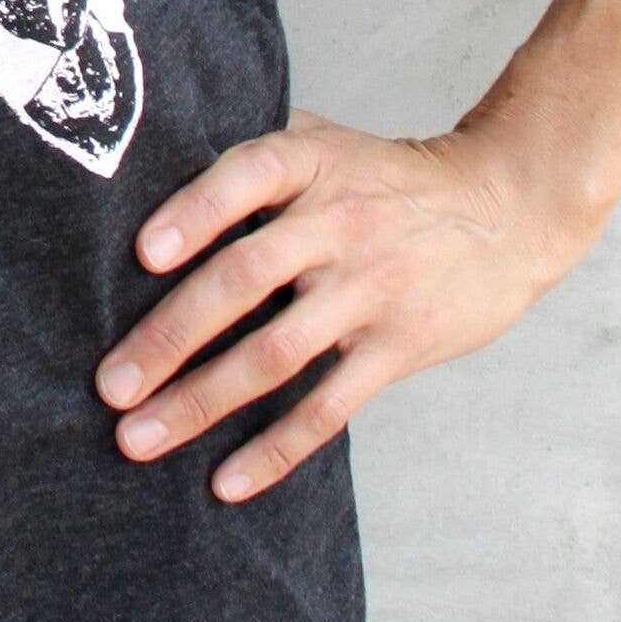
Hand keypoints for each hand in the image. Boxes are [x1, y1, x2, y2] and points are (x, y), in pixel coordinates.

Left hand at [92, 112, 606, 501]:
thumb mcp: (329, 139)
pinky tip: (226, 482)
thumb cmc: (389, 178)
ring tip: (138, 438)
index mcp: (312, 163)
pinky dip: (276, 449)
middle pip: (245, 278)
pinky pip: (330, 406)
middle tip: (110, 385)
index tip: (141, 255)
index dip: (195, 212)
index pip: (246, 177)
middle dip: (170, 336)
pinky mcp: (397, 346)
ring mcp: (370, 289)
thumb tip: (153, 158)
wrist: (510, 208)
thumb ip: (255, 146)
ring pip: (275, 353)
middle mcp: (338, 224)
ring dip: (202, 401)